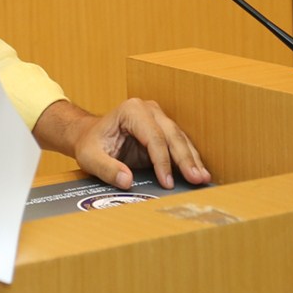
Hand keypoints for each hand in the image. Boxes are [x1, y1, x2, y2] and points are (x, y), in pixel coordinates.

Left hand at [44, 98, 210, 190]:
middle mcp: (148, 109)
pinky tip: (198, 172)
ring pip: (180, 138)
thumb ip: (107, 169)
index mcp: (131, 110)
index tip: (167, 182)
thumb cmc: (90, 144)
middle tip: (196, 179)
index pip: (153, 137)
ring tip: (202, 178)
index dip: (162, 161)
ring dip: (192, 159)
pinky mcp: (163, 130)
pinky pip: (179, 144)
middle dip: (185, 159)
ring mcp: (158, 118)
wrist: (89, 136)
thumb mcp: (90, 157)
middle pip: (171, 136)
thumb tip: (126, 181)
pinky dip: (189, 158)